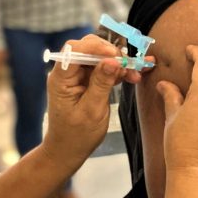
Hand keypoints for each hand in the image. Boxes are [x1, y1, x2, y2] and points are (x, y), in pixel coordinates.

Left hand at [44, 35, 148, 166]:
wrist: (69, 150)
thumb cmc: (77, 135)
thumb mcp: (92, 111)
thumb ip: (101, 84)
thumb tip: (113, 61)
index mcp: (61, 78)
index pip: (74, 50)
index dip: (95, 47)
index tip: (115, 55)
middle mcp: (68, 73)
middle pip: (88, 49)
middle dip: (110, 53)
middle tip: (129, 64)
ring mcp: (78, 77)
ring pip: (100, 58)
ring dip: (119, 63)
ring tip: (136, 73)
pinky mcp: (88, 82)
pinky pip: (105, 69)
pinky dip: (119, 71)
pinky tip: (133, 77)